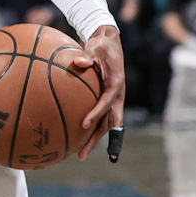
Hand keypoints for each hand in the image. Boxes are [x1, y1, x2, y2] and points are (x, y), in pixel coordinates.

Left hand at [72, 24, 124, 160]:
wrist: (110, 42)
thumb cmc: (100, 45)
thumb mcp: (95, 47)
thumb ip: (86, 56)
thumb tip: (77, 61)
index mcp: (116, 85)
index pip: (107, 103)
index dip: (96, 114)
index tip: (84, 125)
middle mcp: (117, 96)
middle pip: (110, 123)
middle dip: (98, 140)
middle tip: (82, 154)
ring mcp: (114, 100)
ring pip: (106, 125)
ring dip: (95, 140)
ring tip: (79, 154)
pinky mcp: (108, 100)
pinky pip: (101, 118)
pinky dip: (92, 129)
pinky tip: (78, 137)